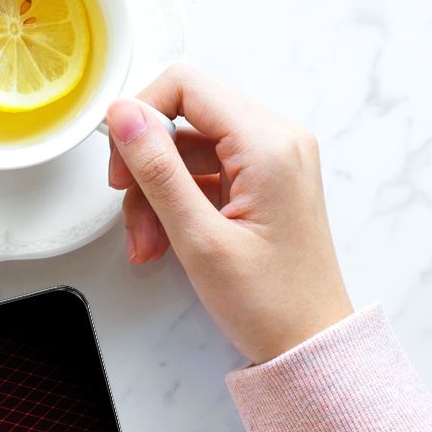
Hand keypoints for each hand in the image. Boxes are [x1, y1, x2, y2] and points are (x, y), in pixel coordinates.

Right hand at [106, 65, 351, 363]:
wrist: (310, 345)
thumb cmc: (270, 303)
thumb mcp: (199, 238)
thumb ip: (157, 170)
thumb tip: (123, 115)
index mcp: (269, 144)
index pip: (186, 86)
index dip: (141, 116)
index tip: (121, 162)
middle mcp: (277, 141)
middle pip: (184, 119)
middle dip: (147, 168)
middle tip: (131, 215)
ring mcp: (273, 161)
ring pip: (189, 151)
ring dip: (157, 194)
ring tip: (148, 245)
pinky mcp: (265, 183)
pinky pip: (206, 174)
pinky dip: (178, 204)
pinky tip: (165, 243)